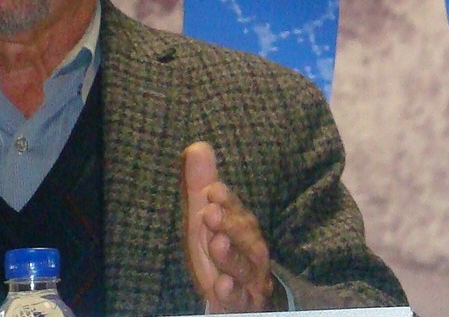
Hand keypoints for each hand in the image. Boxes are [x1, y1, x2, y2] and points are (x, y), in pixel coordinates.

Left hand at [182, 141, 276, 312]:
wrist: (246, 293)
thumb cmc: (222, 249)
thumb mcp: (205, 218)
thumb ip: (200, 186)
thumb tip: (197, 146)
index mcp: (241, 225)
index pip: (235, 209)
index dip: (226, 201)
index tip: (211, 190)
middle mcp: (251, 248)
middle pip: (244, 236)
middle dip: (229, 224)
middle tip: (209, 213)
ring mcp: (250, 277)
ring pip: (244, 267)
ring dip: (231, 257)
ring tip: (216, 244)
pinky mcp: (245, 302)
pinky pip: (243, 299)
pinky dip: (234, 293)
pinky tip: (221, 286)